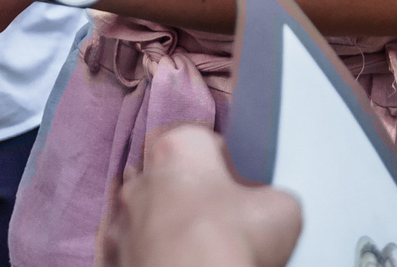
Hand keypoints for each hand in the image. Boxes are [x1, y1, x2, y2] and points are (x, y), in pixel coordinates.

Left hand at [97, 127, 300, 266]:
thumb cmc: (230, 241)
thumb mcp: (282, 207)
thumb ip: (272, 196)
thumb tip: (271, 207)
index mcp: (179, 147)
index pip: (203, 141)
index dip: (226, 165)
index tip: (240, 187)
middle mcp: (142, 178)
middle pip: (170, 175)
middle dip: (191, 193)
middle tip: (222, 219)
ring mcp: (123, 219)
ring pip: (147, 211)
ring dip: (167, 223)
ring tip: (198, 246)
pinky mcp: (115, 256)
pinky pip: (135, 247)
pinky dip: (152, 253)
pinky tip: (176, 260)